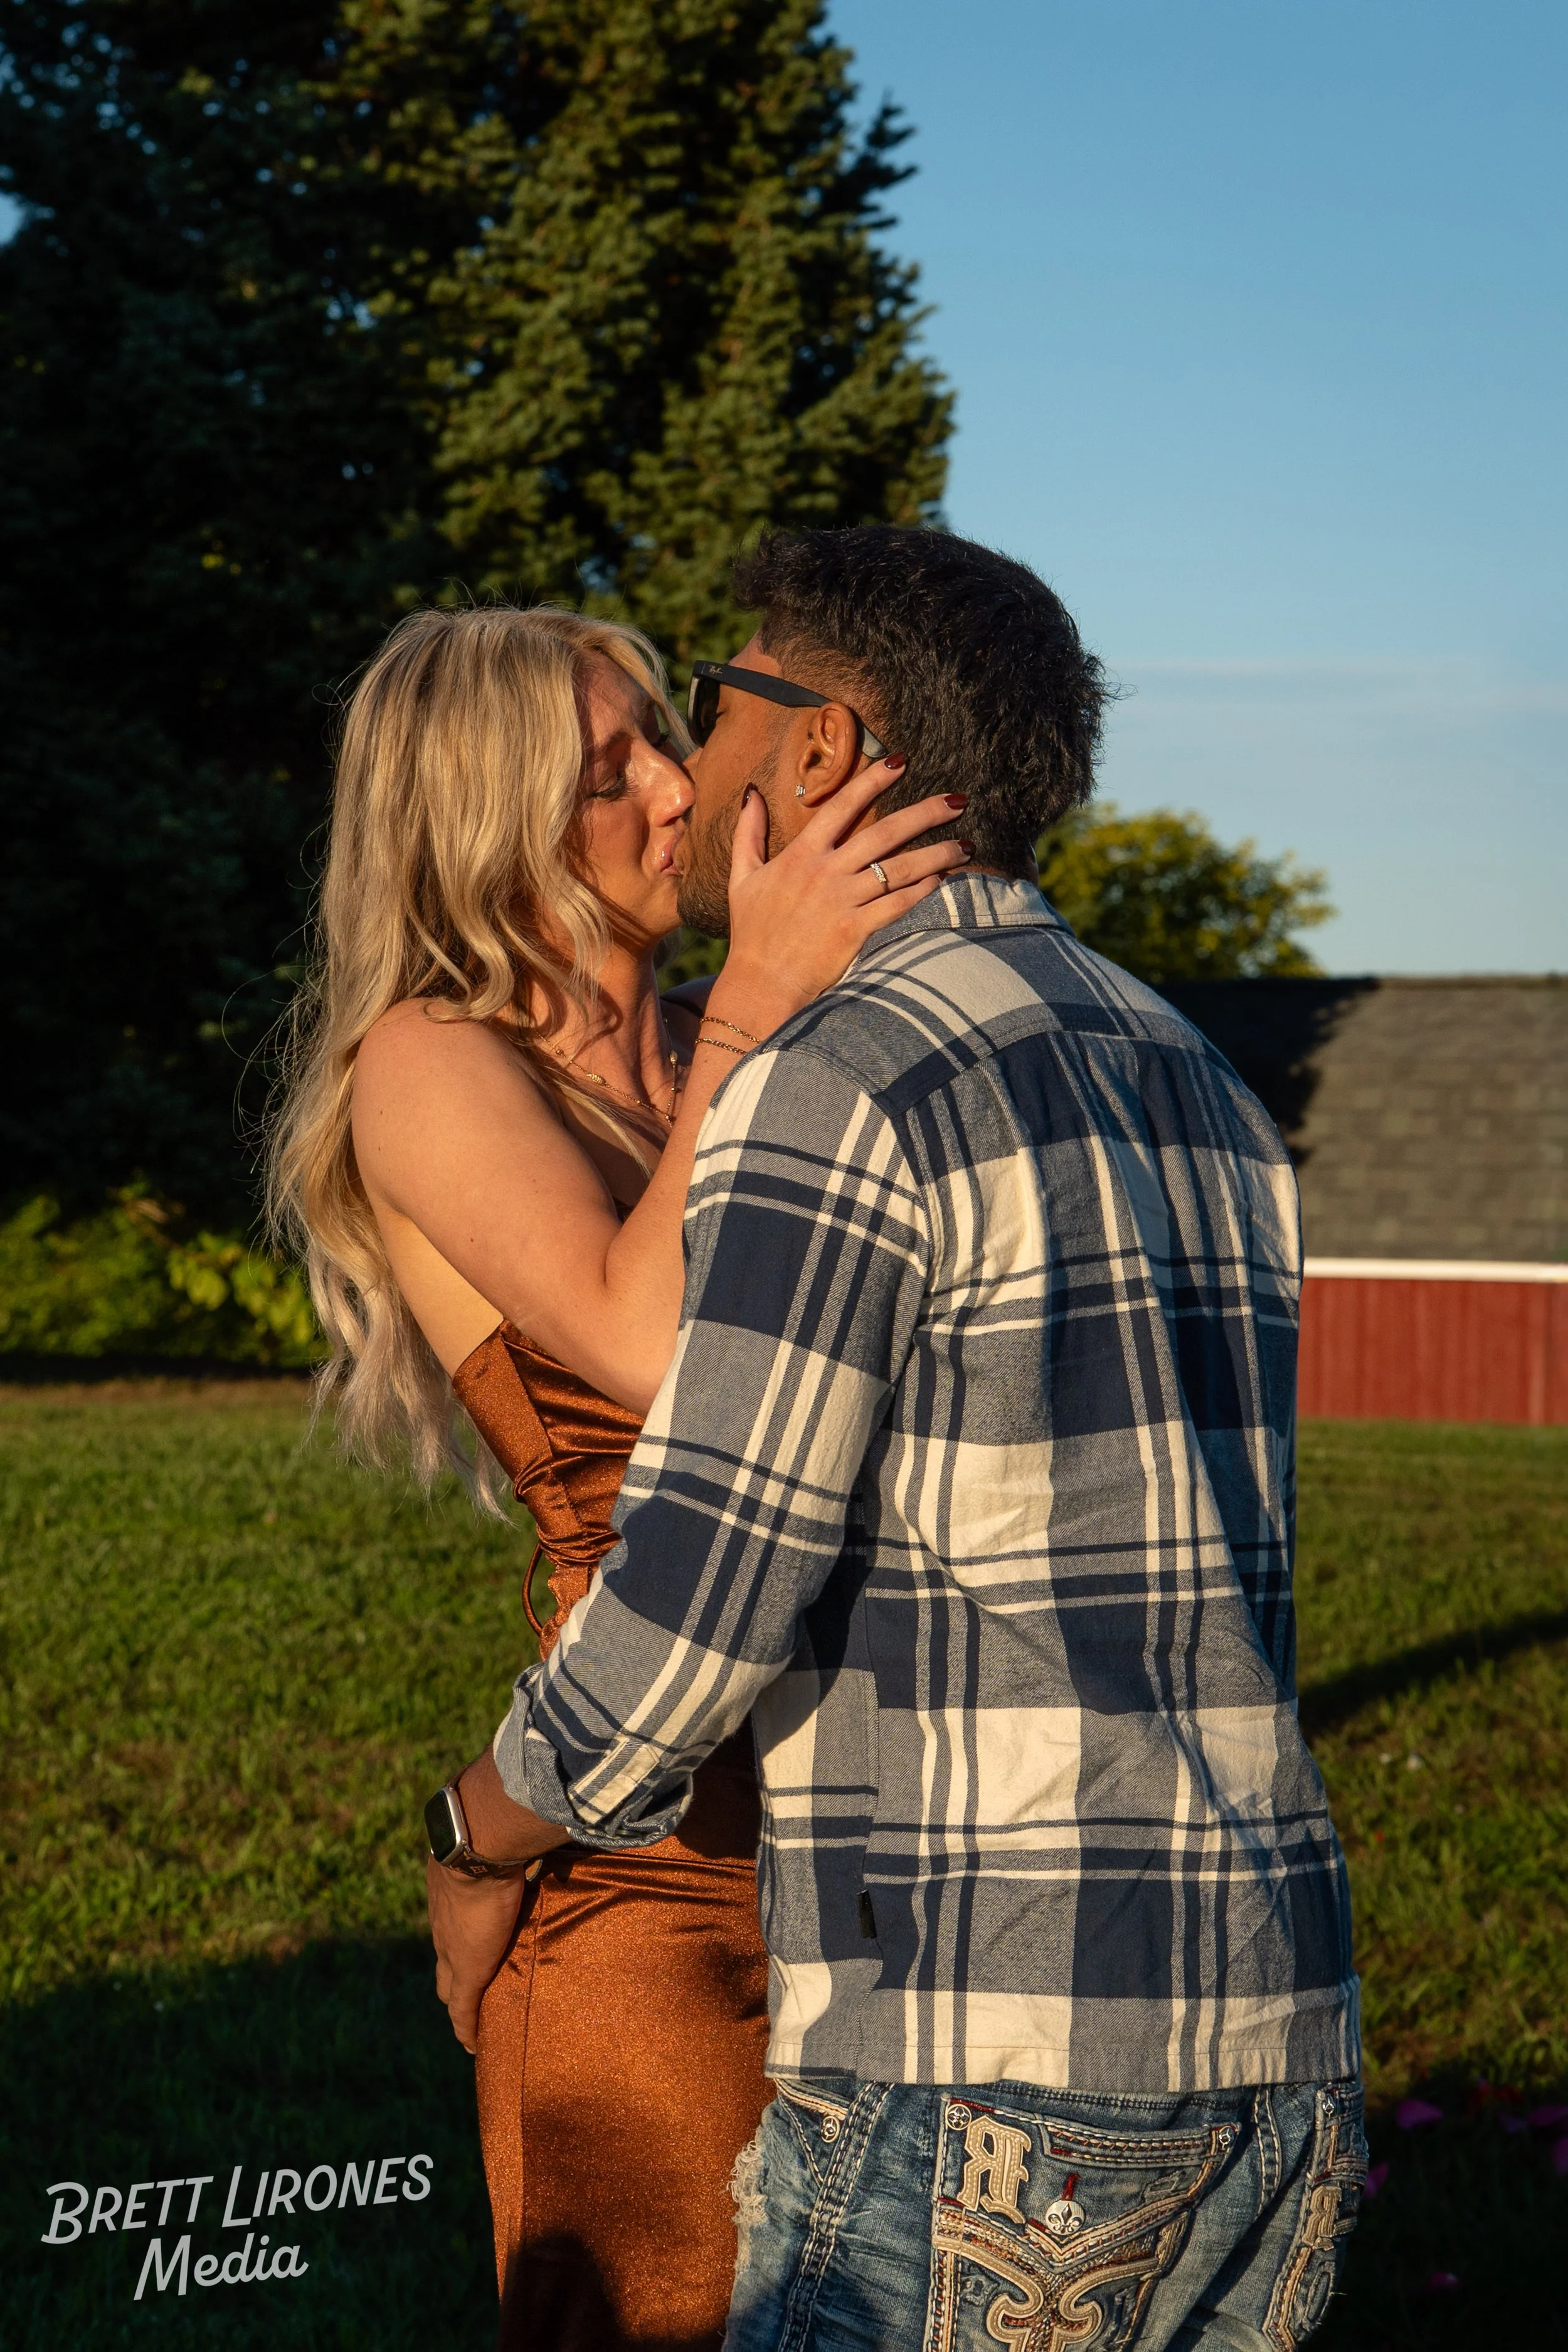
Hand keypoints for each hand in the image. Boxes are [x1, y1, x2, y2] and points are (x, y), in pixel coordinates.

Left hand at [427, 1856, 529, 2054]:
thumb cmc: (492, 1837)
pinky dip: (466, 2028)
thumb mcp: (496, 1846)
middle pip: (442, 1962)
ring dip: (463, 2000)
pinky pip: (462, 2010)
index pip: (449, 1932)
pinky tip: (472, 2045)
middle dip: (453, 1980)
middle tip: (471, 1993)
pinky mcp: (466, 1969)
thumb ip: (509, 1848)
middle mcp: (444, 1924)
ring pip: (450, 1985)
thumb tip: (535, 1833)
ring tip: (479, 2016)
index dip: (456, 1947)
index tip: (464, 1960)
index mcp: (450, 1897)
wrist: (476, 1848)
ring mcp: (451, 1949)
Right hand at [713, 762, 969, 1033]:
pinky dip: (923, 892)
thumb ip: (748, 833)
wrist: (760, 984)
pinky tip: (943, 882)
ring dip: (937, 854)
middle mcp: (826, 872)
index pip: (843, 805)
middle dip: (925, 813)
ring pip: (900, 869)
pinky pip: (898, 905)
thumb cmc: (752, 933)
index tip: (900, 761)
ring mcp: (842, 901)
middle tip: (957, 800)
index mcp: (801, 854)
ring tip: (965, 845)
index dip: (873, 779)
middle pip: (885, 832)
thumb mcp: (742, 877)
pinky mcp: (855, 930)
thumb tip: (752, 793)